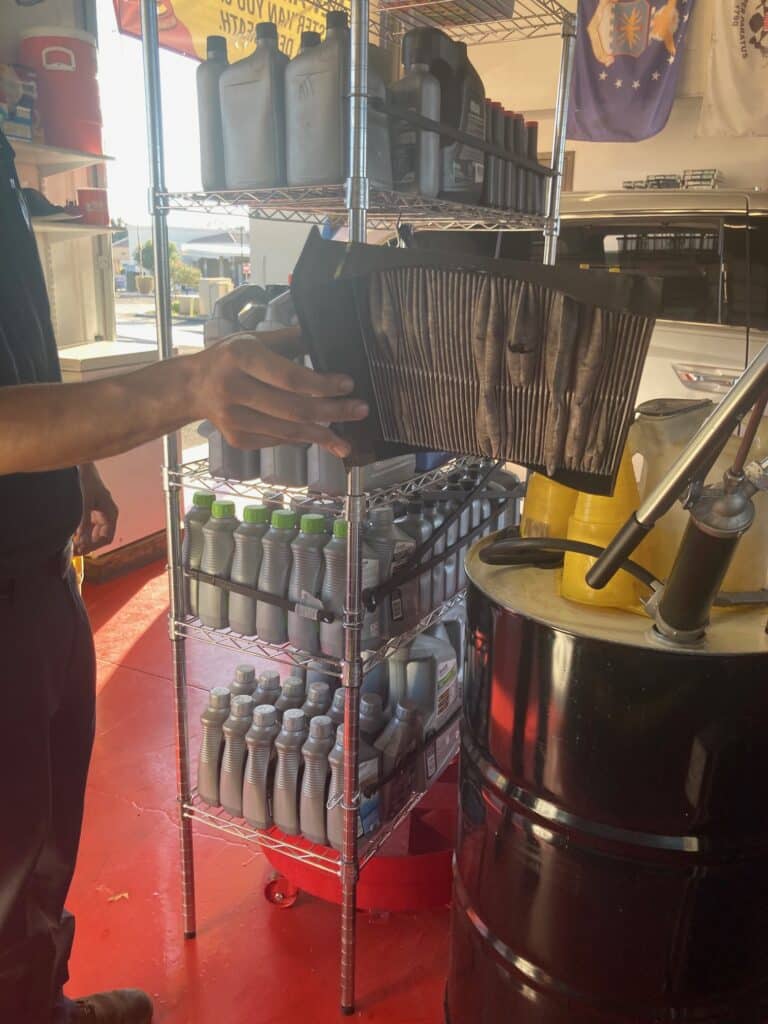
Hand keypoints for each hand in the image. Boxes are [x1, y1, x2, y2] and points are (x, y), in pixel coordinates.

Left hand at [74, 463, 118, 554]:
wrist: (83, 466)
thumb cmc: (86, 482)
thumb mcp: (84, 503)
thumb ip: (84, 523)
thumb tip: (82, 541)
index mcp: (111, 514)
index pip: (107, 537)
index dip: (95, 546)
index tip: (82, 550)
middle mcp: (108, 515)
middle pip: (101, 536)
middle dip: (89, 543)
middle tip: (74, 549)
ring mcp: (101, 512)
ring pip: (95, 532)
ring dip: (85, 538)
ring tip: (72, 542)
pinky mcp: (94, 510)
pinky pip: (90, 525)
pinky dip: (82, 530)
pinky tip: (72, 532)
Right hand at [189, 326, 368, 457]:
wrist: (192, 387)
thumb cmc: (229, 358)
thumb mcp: (254, 339)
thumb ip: (290, 340)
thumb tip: (329, 337)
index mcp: (241, 357)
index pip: (289, 377)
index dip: (322, 385)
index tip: (348, 385)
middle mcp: (234, 389)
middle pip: (294, 408)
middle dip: (332, 412)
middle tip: (360, 410)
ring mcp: (234, 419)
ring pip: (288, 432)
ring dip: (322, 435)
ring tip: (346, 440)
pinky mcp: (237, 439)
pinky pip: (278, 441)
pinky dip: (301, 438)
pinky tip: (319, 437)